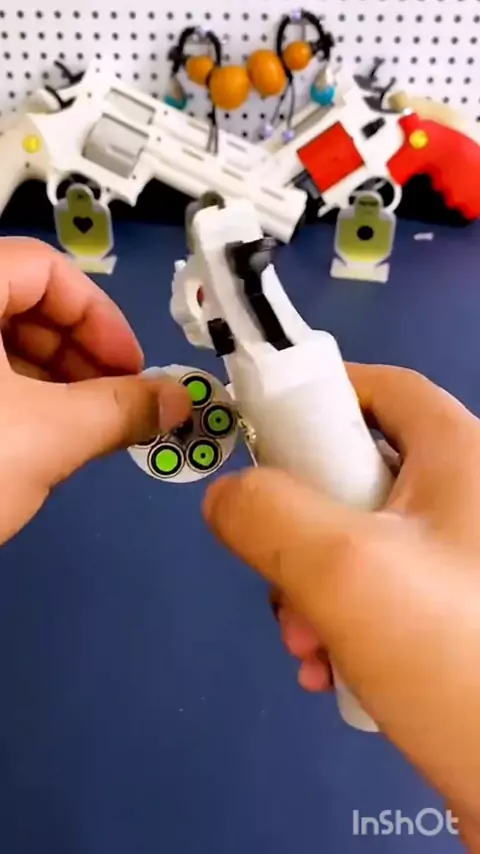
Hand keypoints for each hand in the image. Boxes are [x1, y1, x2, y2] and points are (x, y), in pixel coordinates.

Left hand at [0, 238, 188, 543]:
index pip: (43, 267)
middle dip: (81, 352)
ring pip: (0, 342)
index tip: (130, 366)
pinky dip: (20, 397)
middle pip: (22, 302)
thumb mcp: (50, 436)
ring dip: (55, 378)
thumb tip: (177, 399)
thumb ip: (123, 409)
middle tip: (116, 399)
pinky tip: (46, 435)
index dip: (98, 315)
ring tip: (87, 425)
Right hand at [203, 364, 479, 846]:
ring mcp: (462, 560)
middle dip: (300, 527)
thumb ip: (267, 513)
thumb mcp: (344, 567)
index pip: (381, 388)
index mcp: (461, 455)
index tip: (260, 434)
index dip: (315, 396)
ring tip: (307, 644)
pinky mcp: (455, 612)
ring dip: (312, 588)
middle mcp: (466, 497)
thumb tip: (227, 494)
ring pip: (359, 542)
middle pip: (356, 473)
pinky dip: (343, 621)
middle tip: (280, 576)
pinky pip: (381, 592)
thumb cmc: (454, 653)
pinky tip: (331, 669)